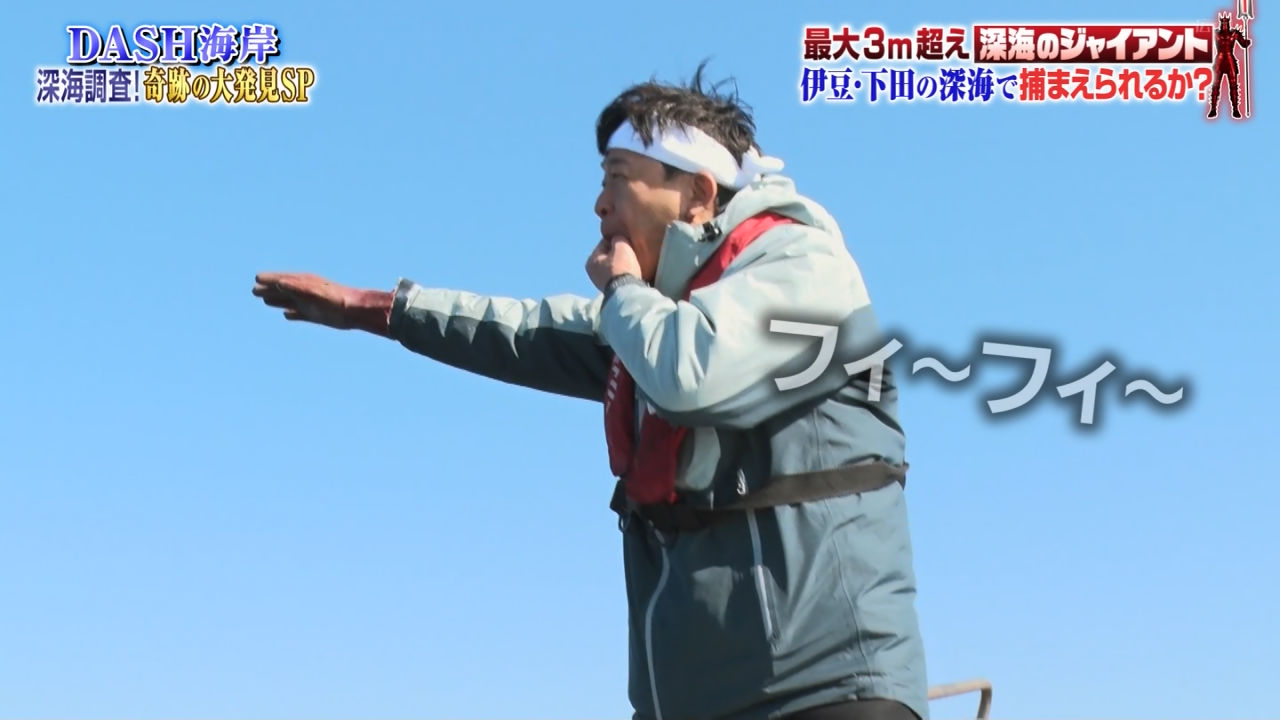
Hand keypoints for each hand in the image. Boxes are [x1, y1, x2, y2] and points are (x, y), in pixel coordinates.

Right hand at [252, 272, 391, 334]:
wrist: (355, 311)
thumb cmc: (336, 299)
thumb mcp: (314, 292)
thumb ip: (297, 287)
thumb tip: (279, 282)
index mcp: (305, 283)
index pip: (282, 279)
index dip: (269, 279)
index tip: (256, 278)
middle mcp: (306, 292)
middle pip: (283, 290)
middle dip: (269, 289)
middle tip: (254, 290)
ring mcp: (310, 304)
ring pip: (289, 301)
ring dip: (277, 300)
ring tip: (265, 300)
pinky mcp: (316, 315)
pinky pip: (300, 314)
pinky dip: (292, 314)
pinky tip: (286, 315)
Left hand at [586, 236, 642, 291]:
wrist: (628, 293)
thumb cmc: (622, 268)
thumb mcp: (621, 246)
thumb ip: (618, 238)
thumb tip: (617, 239)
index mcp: (591, 260)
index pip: (604, 243)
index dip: (617, 240)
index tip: (627, 243)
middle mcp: (592, 273)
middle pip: (608, 256)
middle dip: (619, 253)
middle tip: (630, 253)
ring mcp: (600, 283)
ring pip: (613, 266)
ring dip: (621, 264)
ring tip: (632, 264)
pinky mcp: (610, 290)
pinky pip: (617, 276)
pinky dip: (623, 274)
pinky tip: (631, 274)